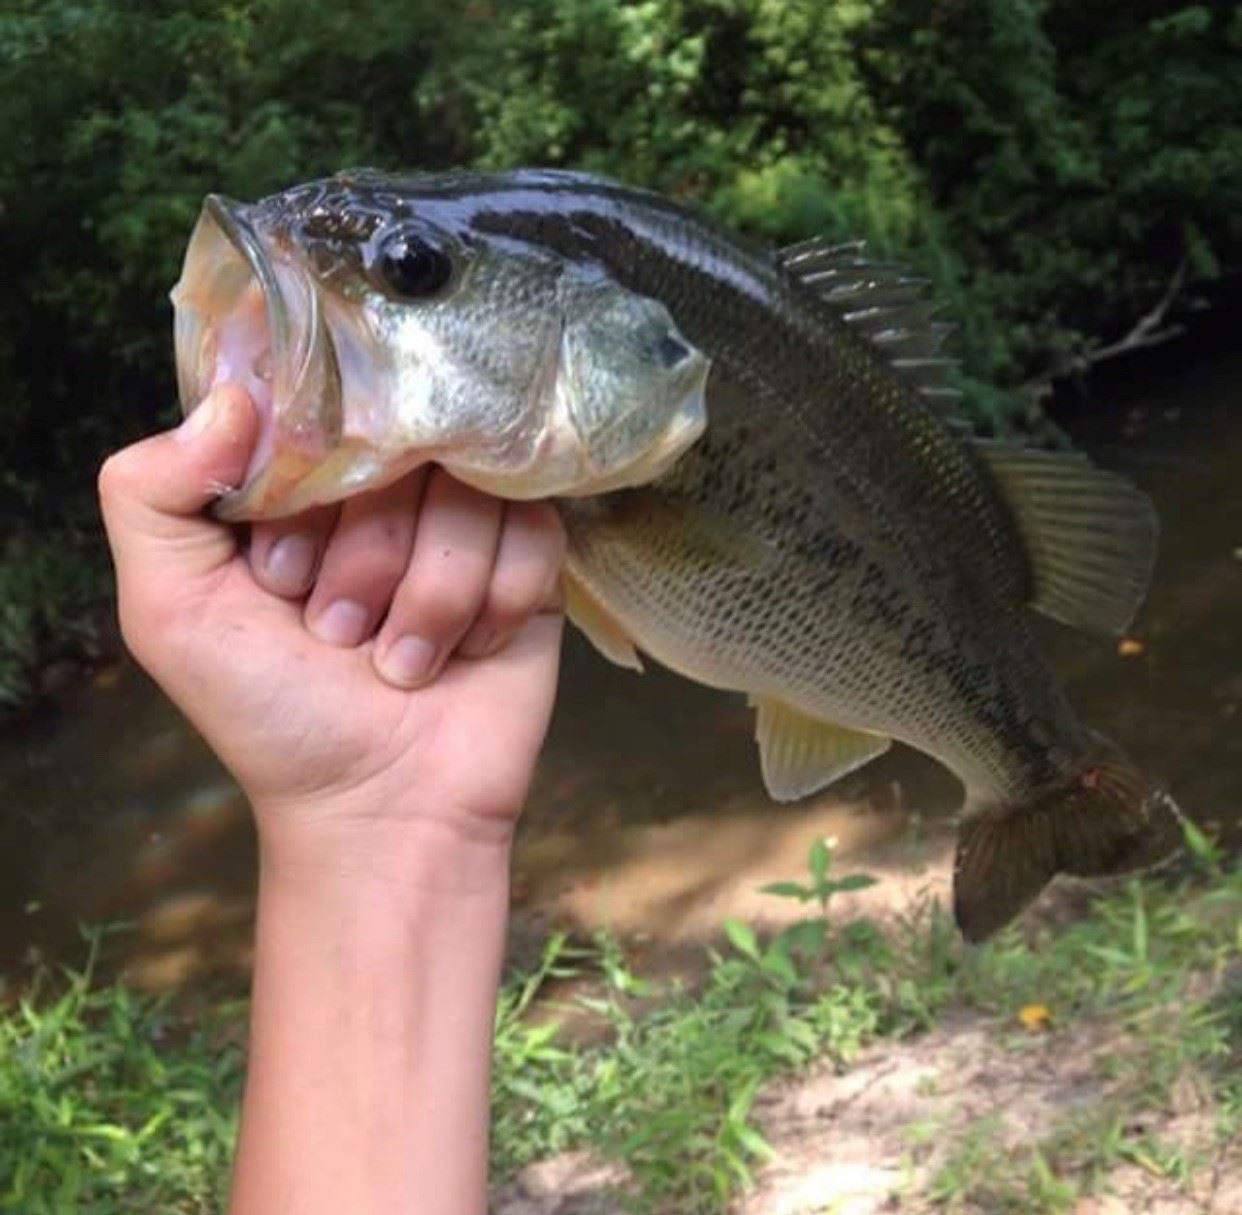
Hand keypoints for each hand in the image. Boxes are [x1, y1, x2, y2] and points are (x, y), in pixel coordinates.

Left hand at [98, 384, 564, 877]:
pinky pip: (535, 531)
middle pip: (403, 448)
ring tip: (399, 660)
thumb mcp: (171, 611)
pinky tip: (467, 652)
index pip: (318, 411)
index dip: (302, 493)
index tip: (277, 577)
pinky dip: (494, 603)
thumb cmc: (272, 716)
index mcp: (300, 486)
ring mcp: (465, 523)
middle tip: (337, 634)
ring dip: (429, 595)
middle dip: (364, 560)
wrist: (384, 809)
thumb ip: (149, 492)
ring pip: (472, 492)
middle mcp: (385, 490)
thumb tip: (236, 395)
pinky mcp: (533, 561)